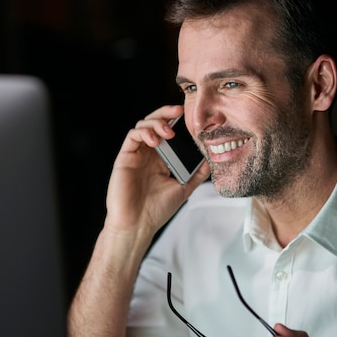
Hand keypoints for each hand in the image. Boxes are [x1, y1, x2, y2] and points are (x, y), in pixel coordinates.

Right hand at [104, 104, 209, 239]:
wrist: (138, 225)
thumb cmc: (156, 210)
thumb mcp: (183, 189)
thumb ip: (196, 174)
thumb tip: (211, 160)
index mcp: (161, 159)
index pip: (169, 132)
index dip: (177, 122)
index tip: (191, 117)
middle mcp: (148, 154)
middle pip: (155, 123)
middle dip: (166, 114)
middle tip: (179, 111)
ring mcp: (136, 154)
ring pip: (143, 125)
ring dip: (156, 123)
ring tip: (168, 132)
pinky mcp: (125, 157)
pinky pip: (132, 136)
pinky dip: (144, 133)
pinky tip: (155, 141)